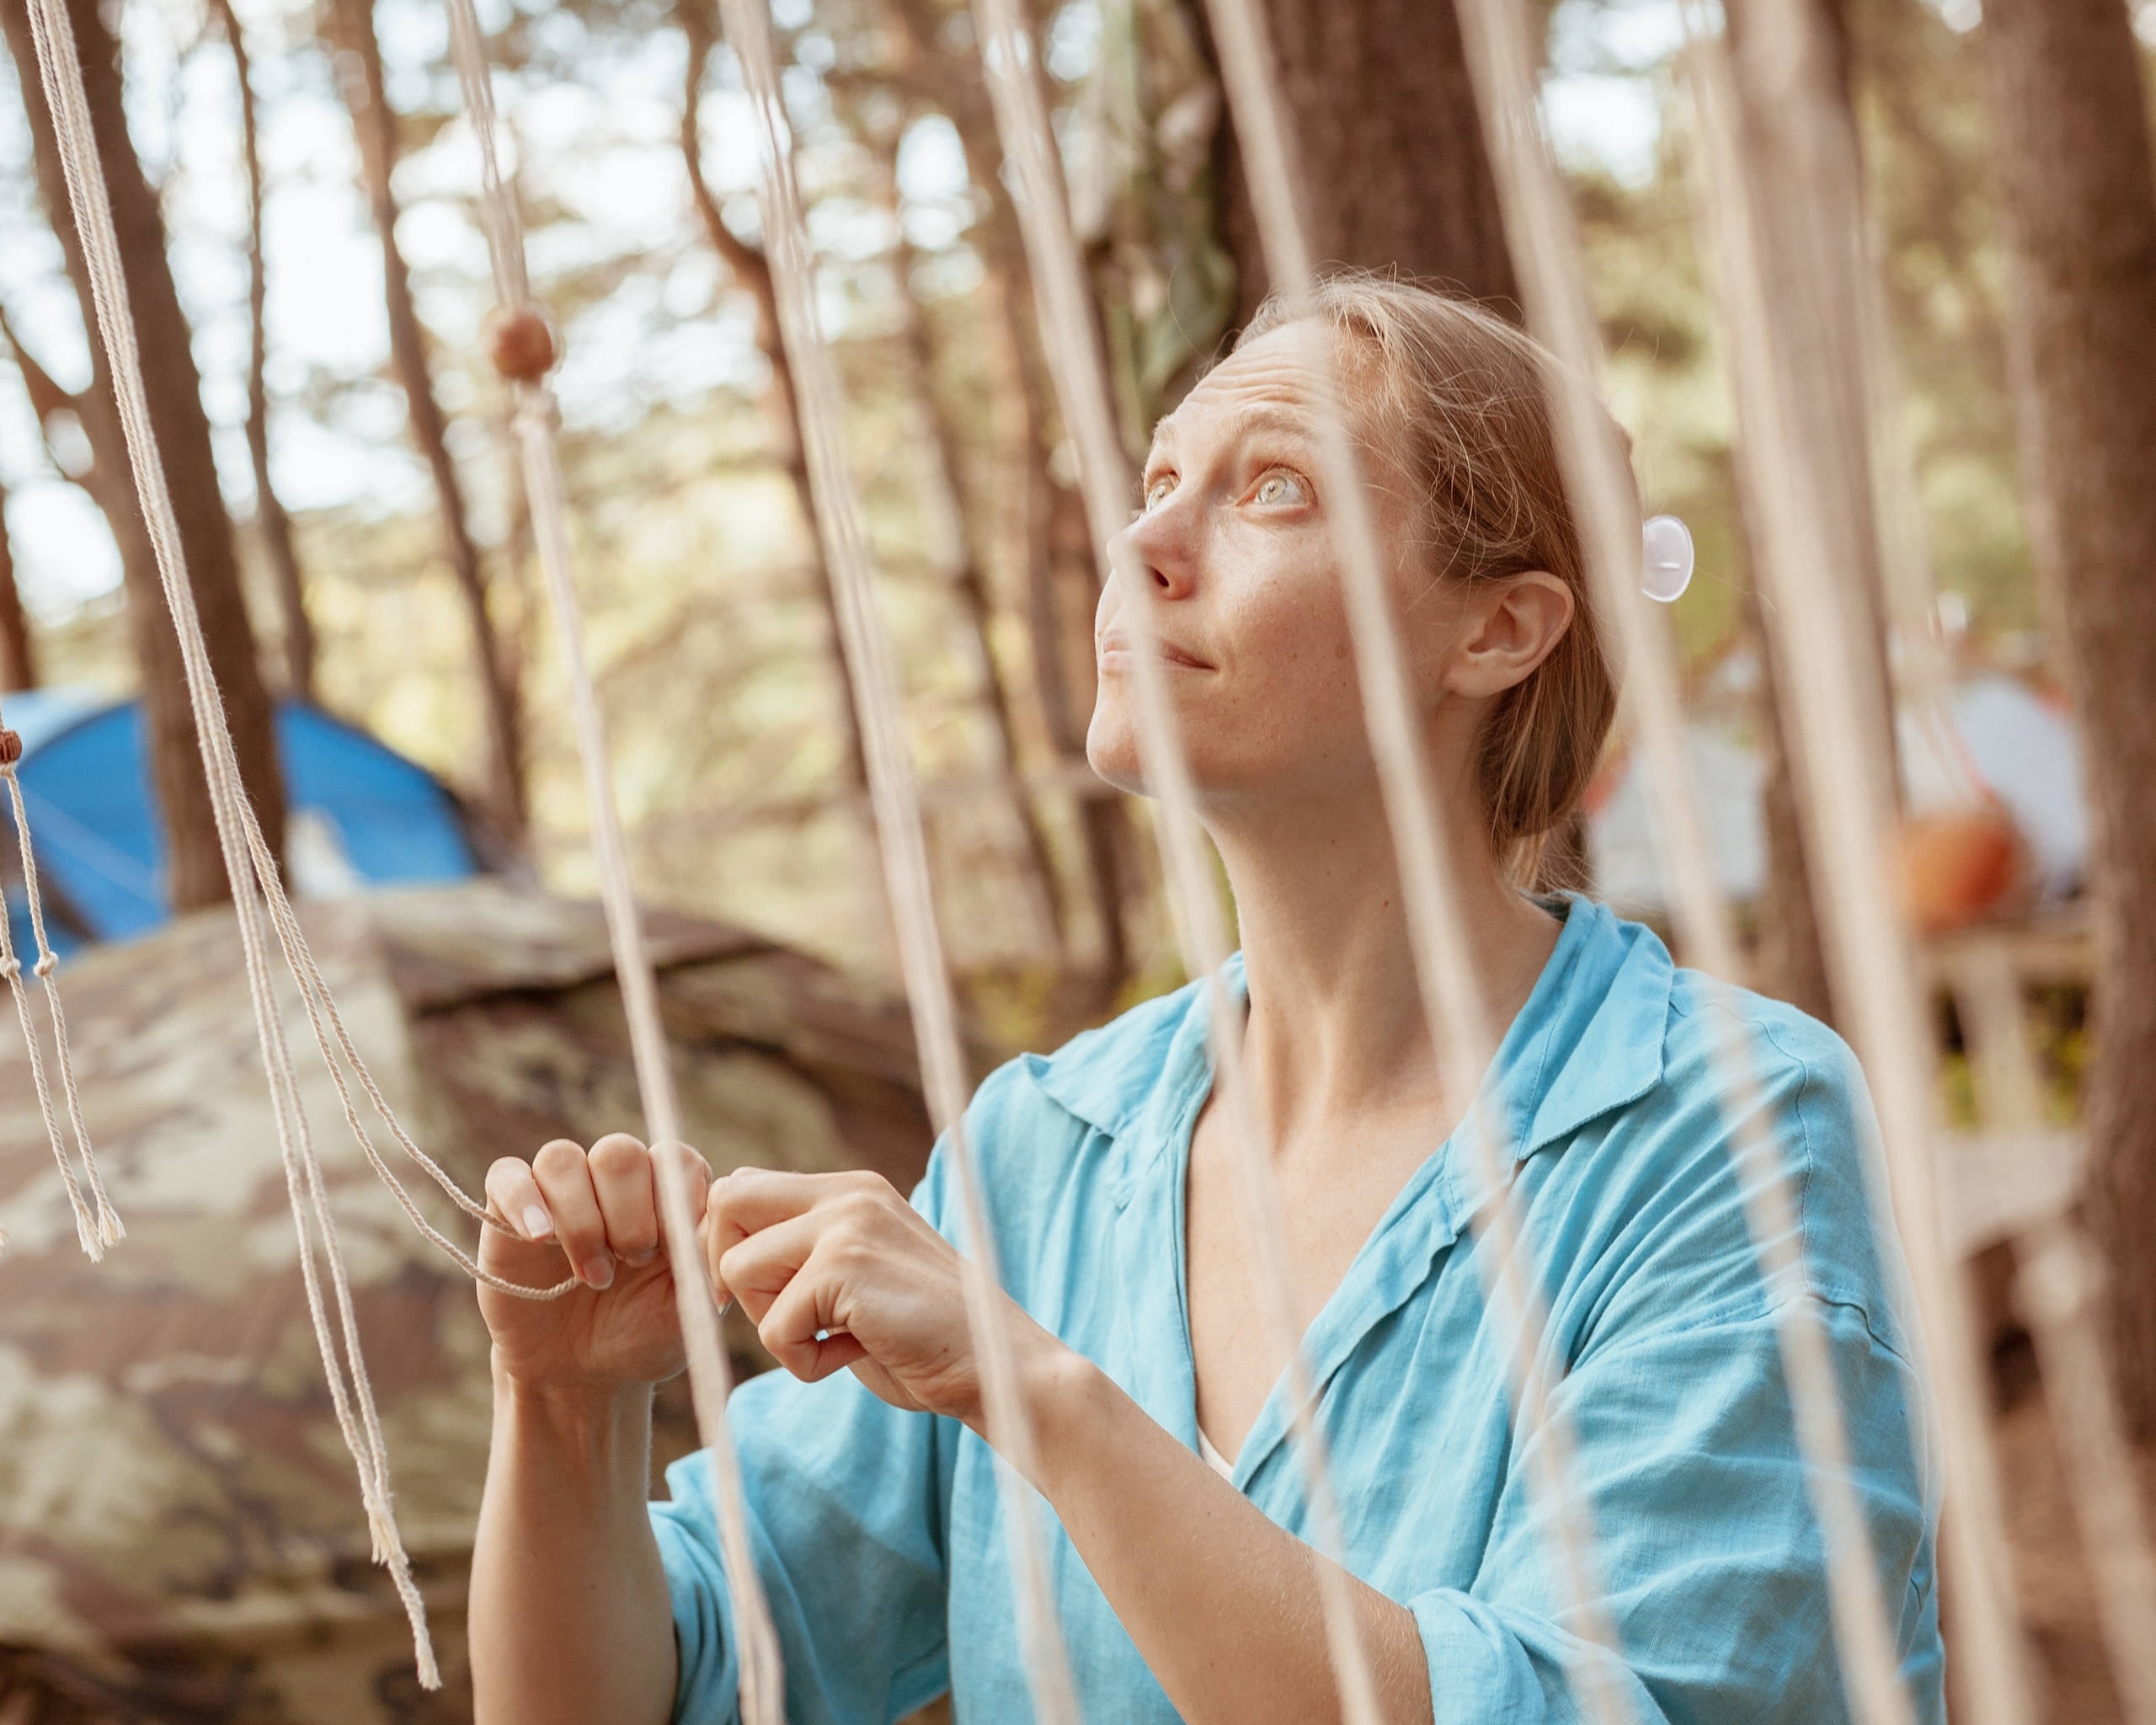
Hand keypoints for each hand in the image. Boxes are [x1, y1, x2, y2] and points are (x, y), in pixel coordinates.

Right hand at [478, 1134, 713, 1394]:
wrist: (584, 1376)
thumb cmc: (644, 1334)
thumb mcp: (687, 1306)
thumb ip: (705, 1257)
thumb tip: (722, 1209)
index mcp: (665, 1193)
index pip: (675, 1159)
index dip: (676, 1197)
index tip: (675, 1249)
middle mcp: (614, 1182)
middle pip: (619, 1152)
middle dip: (630, 1213)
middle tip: (633, 1263)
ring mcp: (560, 1192)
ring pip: (563, 1160)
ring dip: (581, 1220)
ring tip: (594, 1275)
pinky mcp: (509, 1210)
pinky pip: (507, 1176)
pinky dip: (523, 1200)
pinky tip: (539, 1238)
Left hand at [708, 1168, 1048, 1430]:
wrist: (995, 1368)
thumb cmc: (923, 1340)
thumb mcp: (857, 1280)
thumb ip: (805, 1259)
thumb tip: (723, 1264)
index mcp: (851, 1190)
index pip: (744, 1188)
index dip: (729, 1246)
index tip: (760, 1300)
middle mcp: (847, 1193)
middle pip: (726, 1202)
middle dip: (730, 1271)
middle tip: (783, 1319)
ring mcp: (847, 1223)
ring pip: (736, 1269)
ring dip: (772, 1324)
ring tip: (833, 1339)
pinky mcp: (845, 1265)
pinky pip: (773, 1327)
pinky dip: (804, 1362)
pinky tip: (855, 1355)